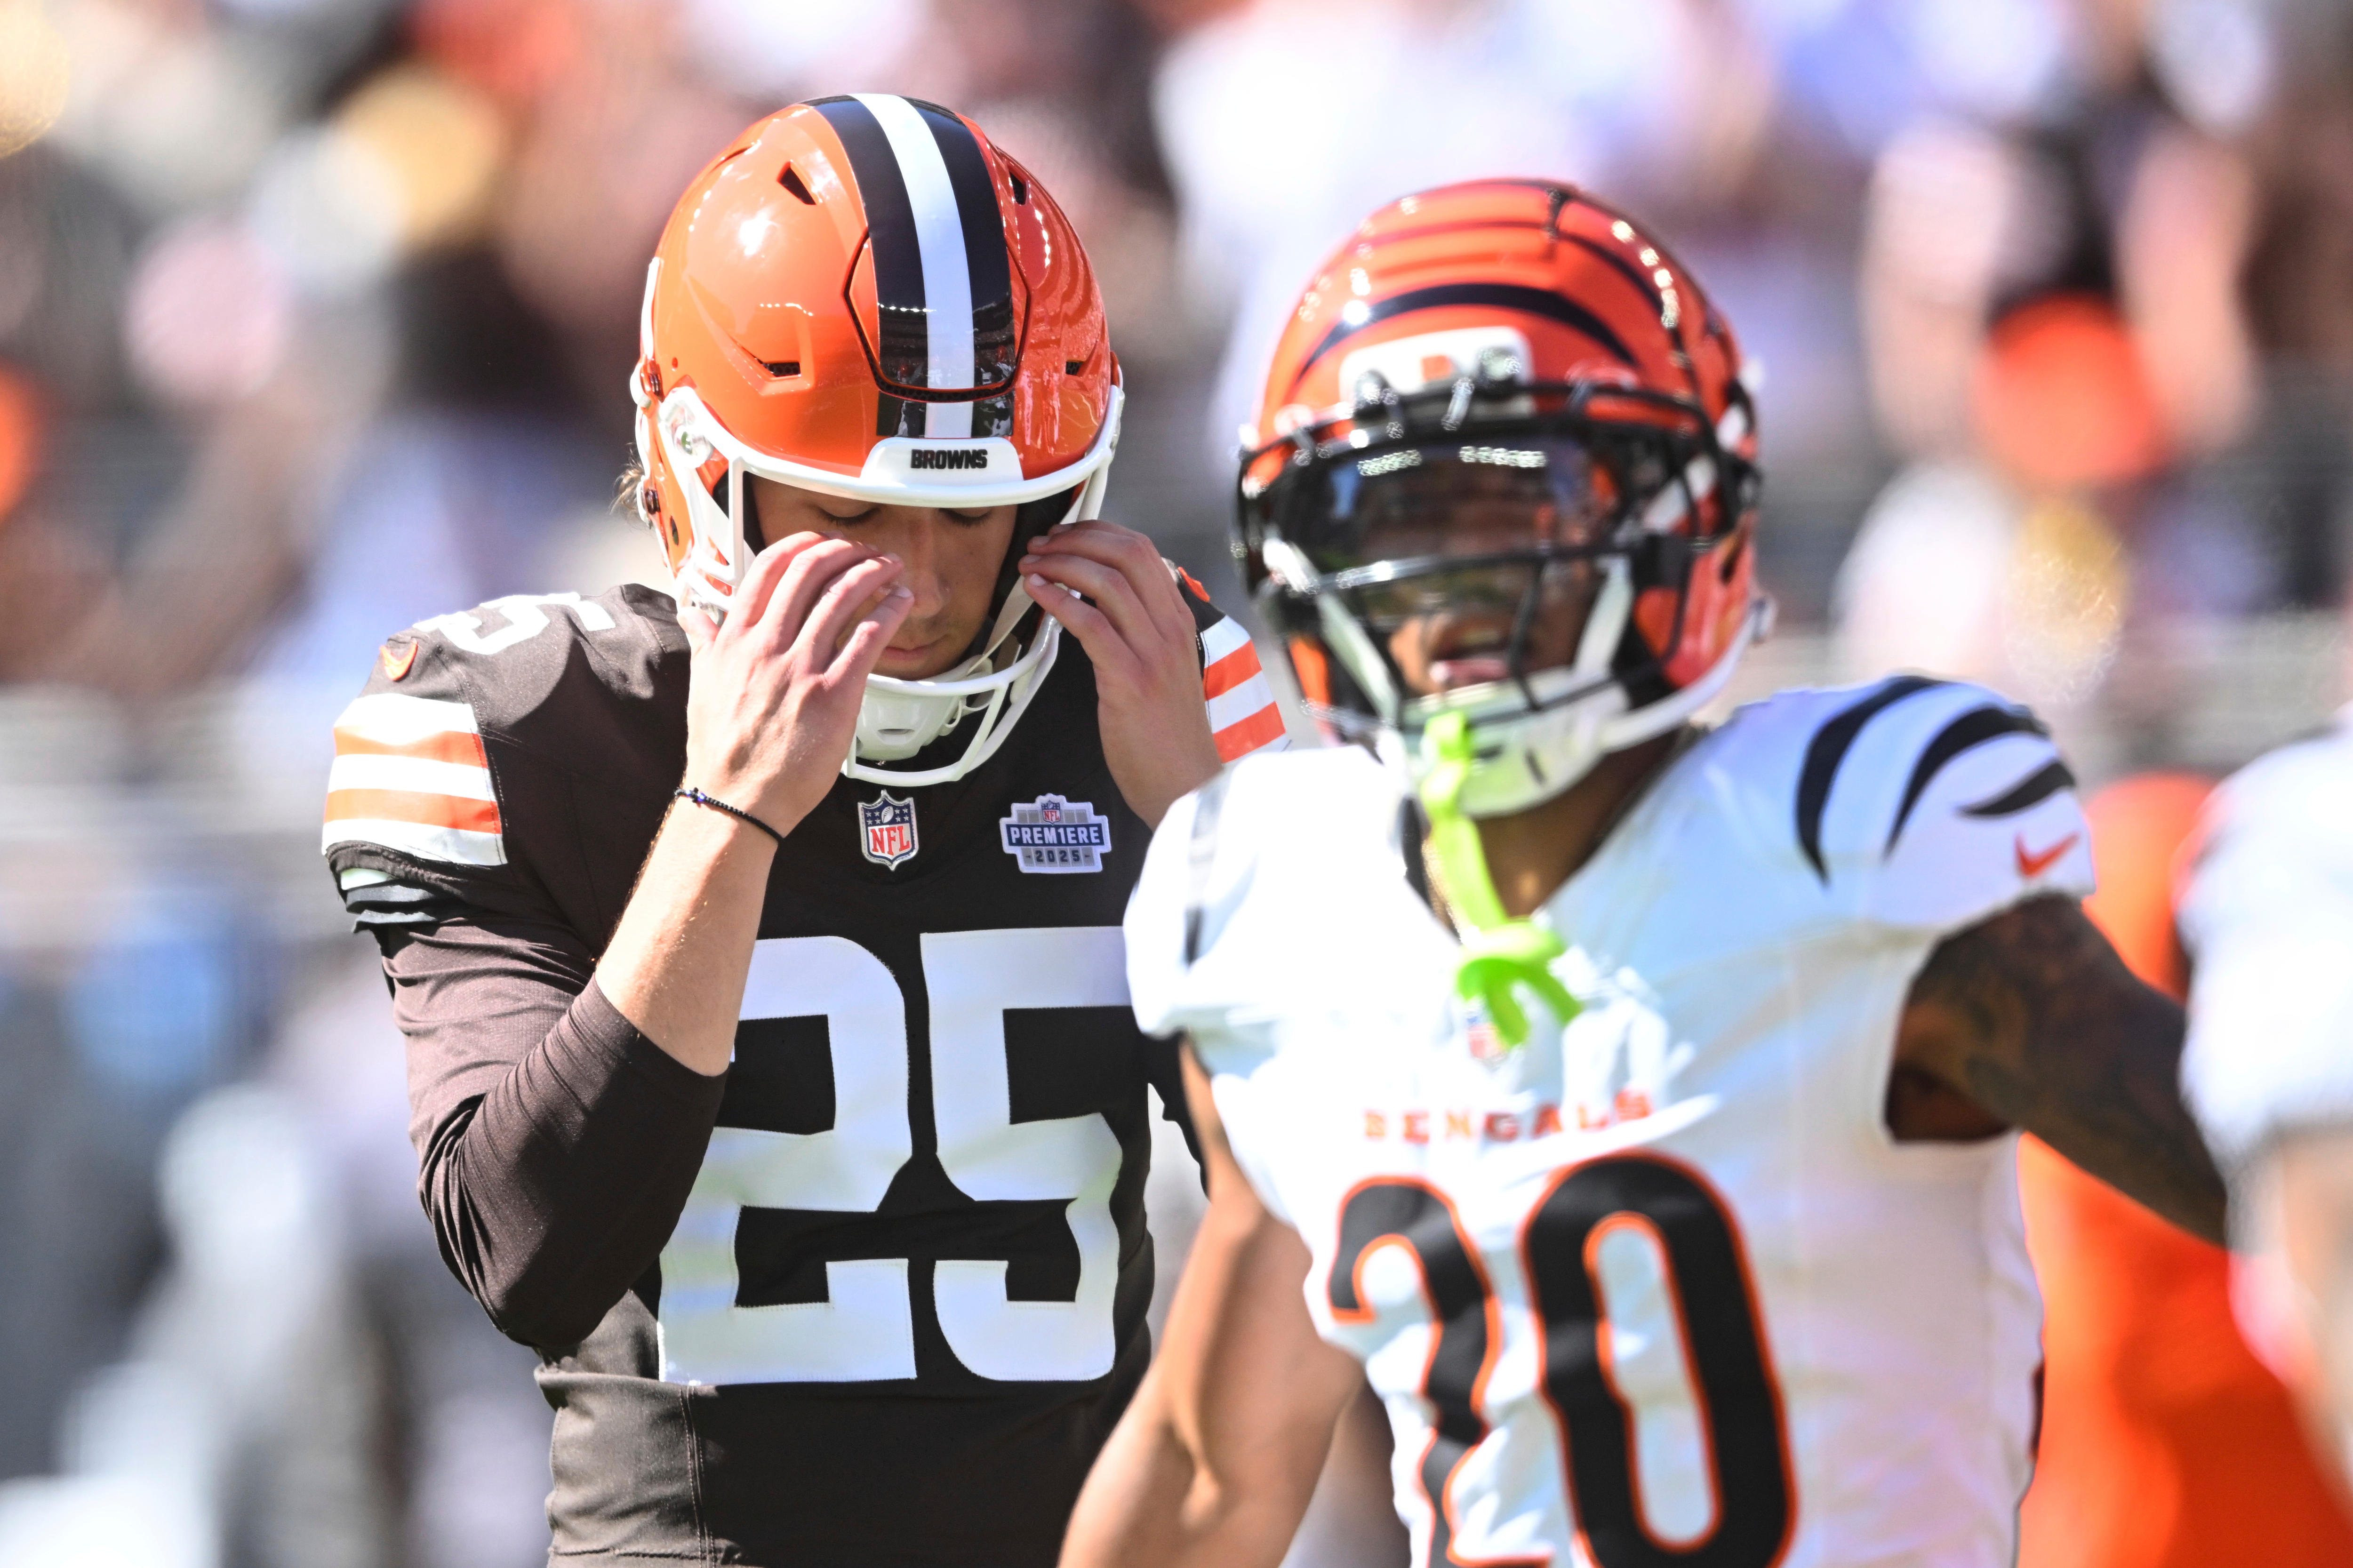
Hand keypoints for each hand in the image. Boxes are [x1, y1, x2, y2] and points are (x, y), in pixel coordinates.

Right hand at [677, 532, 913, 838]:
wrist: (737, 799)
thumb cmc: (723, 752)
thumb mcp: (702, 687)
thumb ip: (705, 643)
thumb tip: (693, 615)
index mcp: (735, 640)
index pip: (767, 569)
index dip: (802, 544)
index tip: (823, 541)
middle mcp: (766, 647)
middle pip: (809, 572)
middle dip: (844, 552)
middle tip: (864, 551)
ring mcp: (800, 669)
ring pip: (841, 598)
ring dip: (872, 573)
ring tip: (890, 567)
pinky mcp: (833, 696)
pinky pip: (866, 639)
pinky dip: (888, 612)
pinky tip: (900, 602)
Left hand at [1022, 521, 1221, 827]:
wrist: (1185, 782)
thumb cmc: (1166, 732)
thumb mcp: (1164, 668)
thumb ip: (1141, 631)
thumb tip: (1098, 601)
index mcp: (1179, 622)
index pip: (1143, 551)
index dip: (1098, 532)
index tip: (1064, 535)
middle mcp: (1170, 629)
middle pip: (1127, 554)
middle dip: (1076, 538)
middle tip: (1041, 546)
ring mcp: (1153, 653)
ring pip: (1107, 582)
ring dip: (1060, 565)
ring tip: (1031, 567)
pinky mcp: (1130, 680)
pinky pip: (1091, 624)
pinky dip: (1057, 601)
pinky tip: (1036, 594)